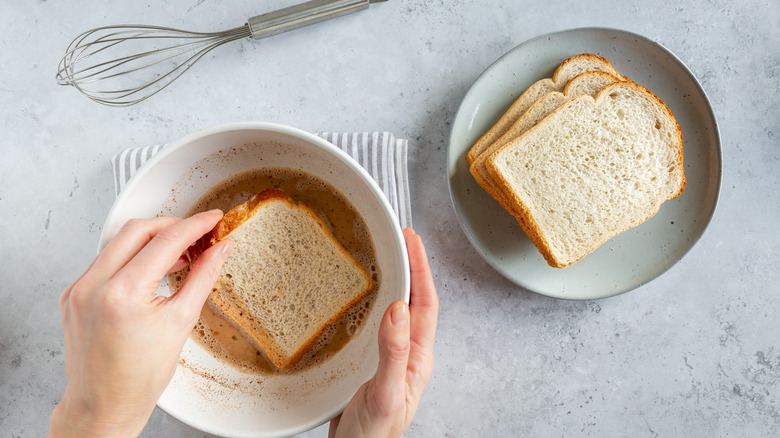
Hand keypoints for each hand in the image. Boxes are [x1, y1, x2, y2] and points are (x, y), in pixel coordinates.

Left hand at [48, 210, 232, 437]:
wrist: (103, 406)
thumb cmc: (139, 378)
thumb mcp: (181, 322)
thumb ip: (202, 277)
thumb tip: (220, 248)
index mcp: (122, 294)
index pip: (166, 240)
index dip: (195, 225)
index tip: (212, 219)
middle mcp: (93, 286)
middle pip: (138, 229)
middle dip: (171, 226)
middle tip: (197, 234)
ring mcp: (78, 289)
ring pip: (118, 241)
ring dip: (150, 240)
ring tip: (177, 255)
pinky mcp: (72, 294)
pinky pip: (104, 260)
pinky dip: (131, 257)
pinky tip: (150, 270)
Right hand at [329, 228, 438, 437]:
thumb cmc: (372, 437)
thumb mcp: (385, 394)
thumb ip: (393, 354)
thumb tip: (398, 310)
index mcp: (418, 358)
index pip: (425, 304)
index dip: (420, 269)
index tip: (412, 241)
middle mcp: (407, 354)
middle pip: (414, 301)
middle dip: (410, 266)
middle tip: (400, 237)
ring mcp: (390, 357)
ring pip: (397, 310)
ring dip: (394, 281)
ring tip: (386, 255)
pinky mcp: (370, 363)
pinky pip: (376, 323)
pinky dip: (373, 301)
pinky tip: (362, 295)